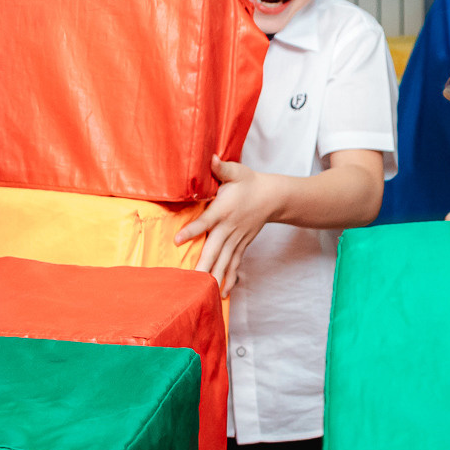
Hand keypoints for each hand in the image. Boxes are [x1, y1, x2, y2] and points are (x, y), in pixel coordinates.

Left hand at [176, 158, 280, 293]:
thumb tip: (210, 156)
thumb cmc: (249, 182)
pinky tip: (223, 293)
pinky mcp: (242, 245)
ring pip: (224, 261)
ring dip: (216, 277)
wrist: (272, 197)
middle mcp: (229, 228)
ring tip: (206, 293)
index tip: (177, 240)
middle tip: (193, 281)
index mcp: (223, 210)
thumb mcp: (236, 171)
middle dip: (204, 265)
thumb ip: (221, 167)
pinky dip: (229, 278)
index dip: (191, 230)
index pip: (205, 222)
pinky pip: (235, 264)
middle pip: (215, 249)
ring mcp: (237, 239)